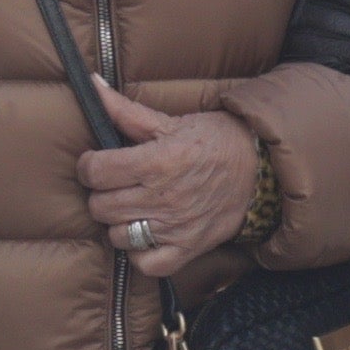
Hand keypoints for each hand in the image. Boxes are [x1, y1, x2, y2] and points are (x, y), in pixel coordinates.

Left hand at [78, 80, 261, 280]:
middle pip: (101, 206)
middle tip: (115, 185)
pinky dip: (139, 254)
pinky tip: (144, 236)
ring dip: (118, 223)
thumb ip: (125, 110)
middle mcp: (164, 197)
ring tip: (130, 208)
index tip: (96, 164)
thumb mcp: (170, 122)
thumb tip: (91, 85)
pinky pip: (147, 264)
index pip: (96, 172)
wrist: (260, 169)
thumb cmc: (214, 141)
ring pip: (118, 236)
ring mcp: (176, 227)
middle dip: (101, 193)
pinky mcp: (188, 249)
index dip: (88, 166)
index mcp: (157, 161)